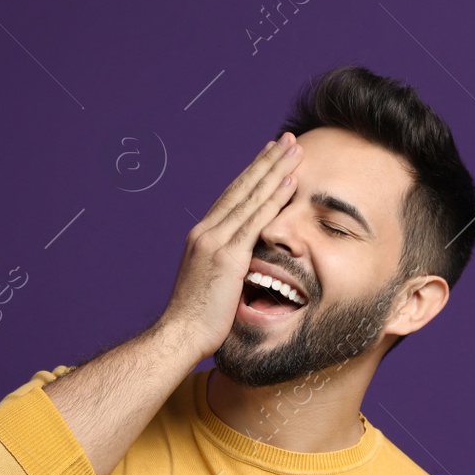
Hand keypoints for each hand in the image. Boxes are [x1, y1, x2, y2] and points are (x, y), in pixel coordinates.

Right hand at [159, 131, 300, 359]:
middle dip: (267, 161)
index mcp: (202, 236)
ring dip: (276, 170)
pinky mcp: (228, 256)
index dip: (252, 173)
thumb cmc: (196, 319)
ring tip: (294, 149)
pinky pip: (256, 220)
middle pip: (242, 187)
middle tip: (286, 139)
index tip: (268, 155)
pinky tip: (291, 181)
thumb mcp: (210, 283)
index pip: (231, 196)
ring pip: (251, 196)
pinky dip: (275, 198)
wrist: (180, 335)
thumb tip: (242, 265)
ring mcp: (216, 241)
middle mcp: (206, 231)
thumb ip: (225, 266)